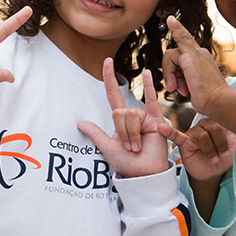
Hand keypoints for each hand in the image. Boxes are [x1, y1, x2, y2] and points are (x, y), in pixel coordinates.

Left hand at [77, 58, 169, 177]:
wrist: (143, 174)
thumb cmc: (127, 163)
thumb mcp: (106, 147)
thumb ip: (95, 133)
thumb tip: (79, 123)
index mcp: (121, 119)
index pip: (113, 94)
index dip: (109, 78)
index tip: (107, 61)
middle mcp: (133, 115)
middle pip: (120, 111)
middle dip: (121, 131)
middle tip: (128, 146)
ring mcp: (145, 117)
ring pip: (131, 115)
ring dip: (131, 133)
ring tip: (137, 146)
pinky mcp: (157, 121)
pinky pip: (152, 102)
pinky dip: (150, 88)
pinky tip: (148, 74)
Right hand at [158, 118, 235, 183]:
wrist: (213, 173)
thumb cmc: (223, 159)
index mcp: (218, 123)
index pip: (223, 121)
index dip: (228, 135)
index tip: (232, 147)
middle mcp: (204, 125)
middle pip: (212, 126)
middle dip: (220, 143)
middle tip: (222, 155)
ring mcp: (193, 132)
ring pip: (201, 134)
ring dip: (210, 149)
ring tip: (213, 158)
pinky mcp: (185, 142)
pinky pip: (176, 135)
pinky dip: (169, 131)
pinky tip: (162, 128)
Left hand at [163, 16, 235, 142]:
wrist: (219, 101)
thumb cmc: (208, 99)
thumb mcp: (194, 88)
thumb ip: (186, 82)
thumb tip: (176, 84)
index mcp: (201, 60)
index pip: (188, 43)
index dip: (179, 31)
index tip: (171, 19)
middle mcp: (200, 54)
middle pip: (175, 53)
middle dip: (170, 71)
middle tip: (174, 88)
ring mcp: (196, 53)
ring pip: (171, 55)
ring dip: (169, 74)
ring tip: (177, 89)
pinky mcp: (191, 55)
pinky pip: (179, 37)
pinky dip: (171, 39)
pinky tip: (170, 22)